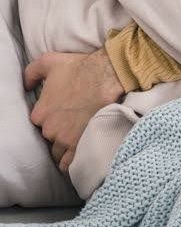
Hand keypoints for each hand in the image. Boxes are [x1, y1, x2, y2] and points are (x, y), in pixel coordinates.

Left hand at [24, 48, 123, 173]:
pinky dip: (72, 162)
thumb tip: (26, 86)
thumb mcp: (49, 61)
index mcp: (40, 113)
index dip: (52, 119)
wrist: (108, 75)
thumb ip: (30, 73)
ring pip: (59, 152)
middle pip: (50, 138)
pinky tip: (78, 154)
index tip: (62, 114)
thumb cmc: (80, 68)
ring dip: (66, 148)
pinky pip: (70, 164)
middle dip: (59, 133)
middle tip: (73, 124)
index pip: (40, 124)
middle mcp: (49, 129)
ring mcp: (65, 140)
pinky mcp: (81, 145)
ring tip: (77, 139)